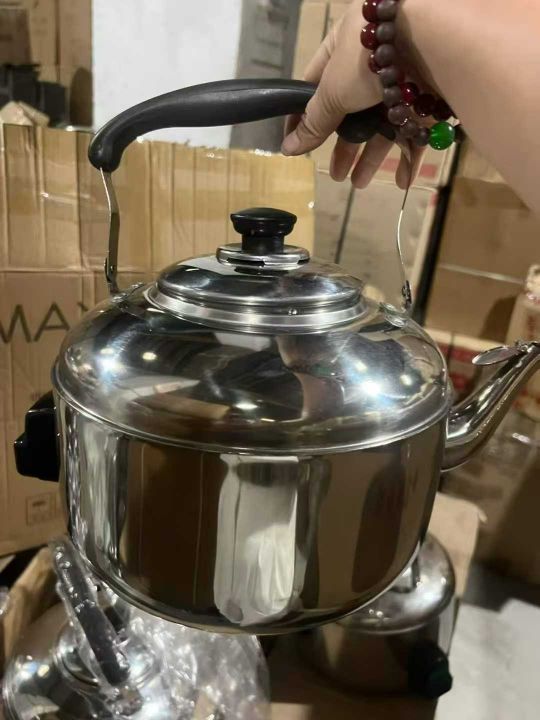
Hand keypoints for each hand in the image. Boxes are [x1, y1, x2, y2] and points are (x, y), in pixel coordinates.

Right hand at [282, 1, 424, 188]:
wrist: (432, 44)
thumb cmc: (370, 59)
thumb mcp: (333, 91)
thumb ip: (314, 122)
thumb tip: (288, 148)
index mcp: (344, 48)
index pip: (316, 85)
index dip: (305, 117)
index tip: (296, 145)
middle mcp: (373, 64)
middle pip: (352, 112)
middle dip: (344, 147)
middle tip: (336, 174)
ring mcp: (401, 83)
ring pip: (383, 126)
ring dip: (372, 158)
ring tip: (360, 184)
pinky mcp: (426, 100)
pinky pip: (415, 133)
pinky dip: (408, 158)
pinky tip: (402, 182)